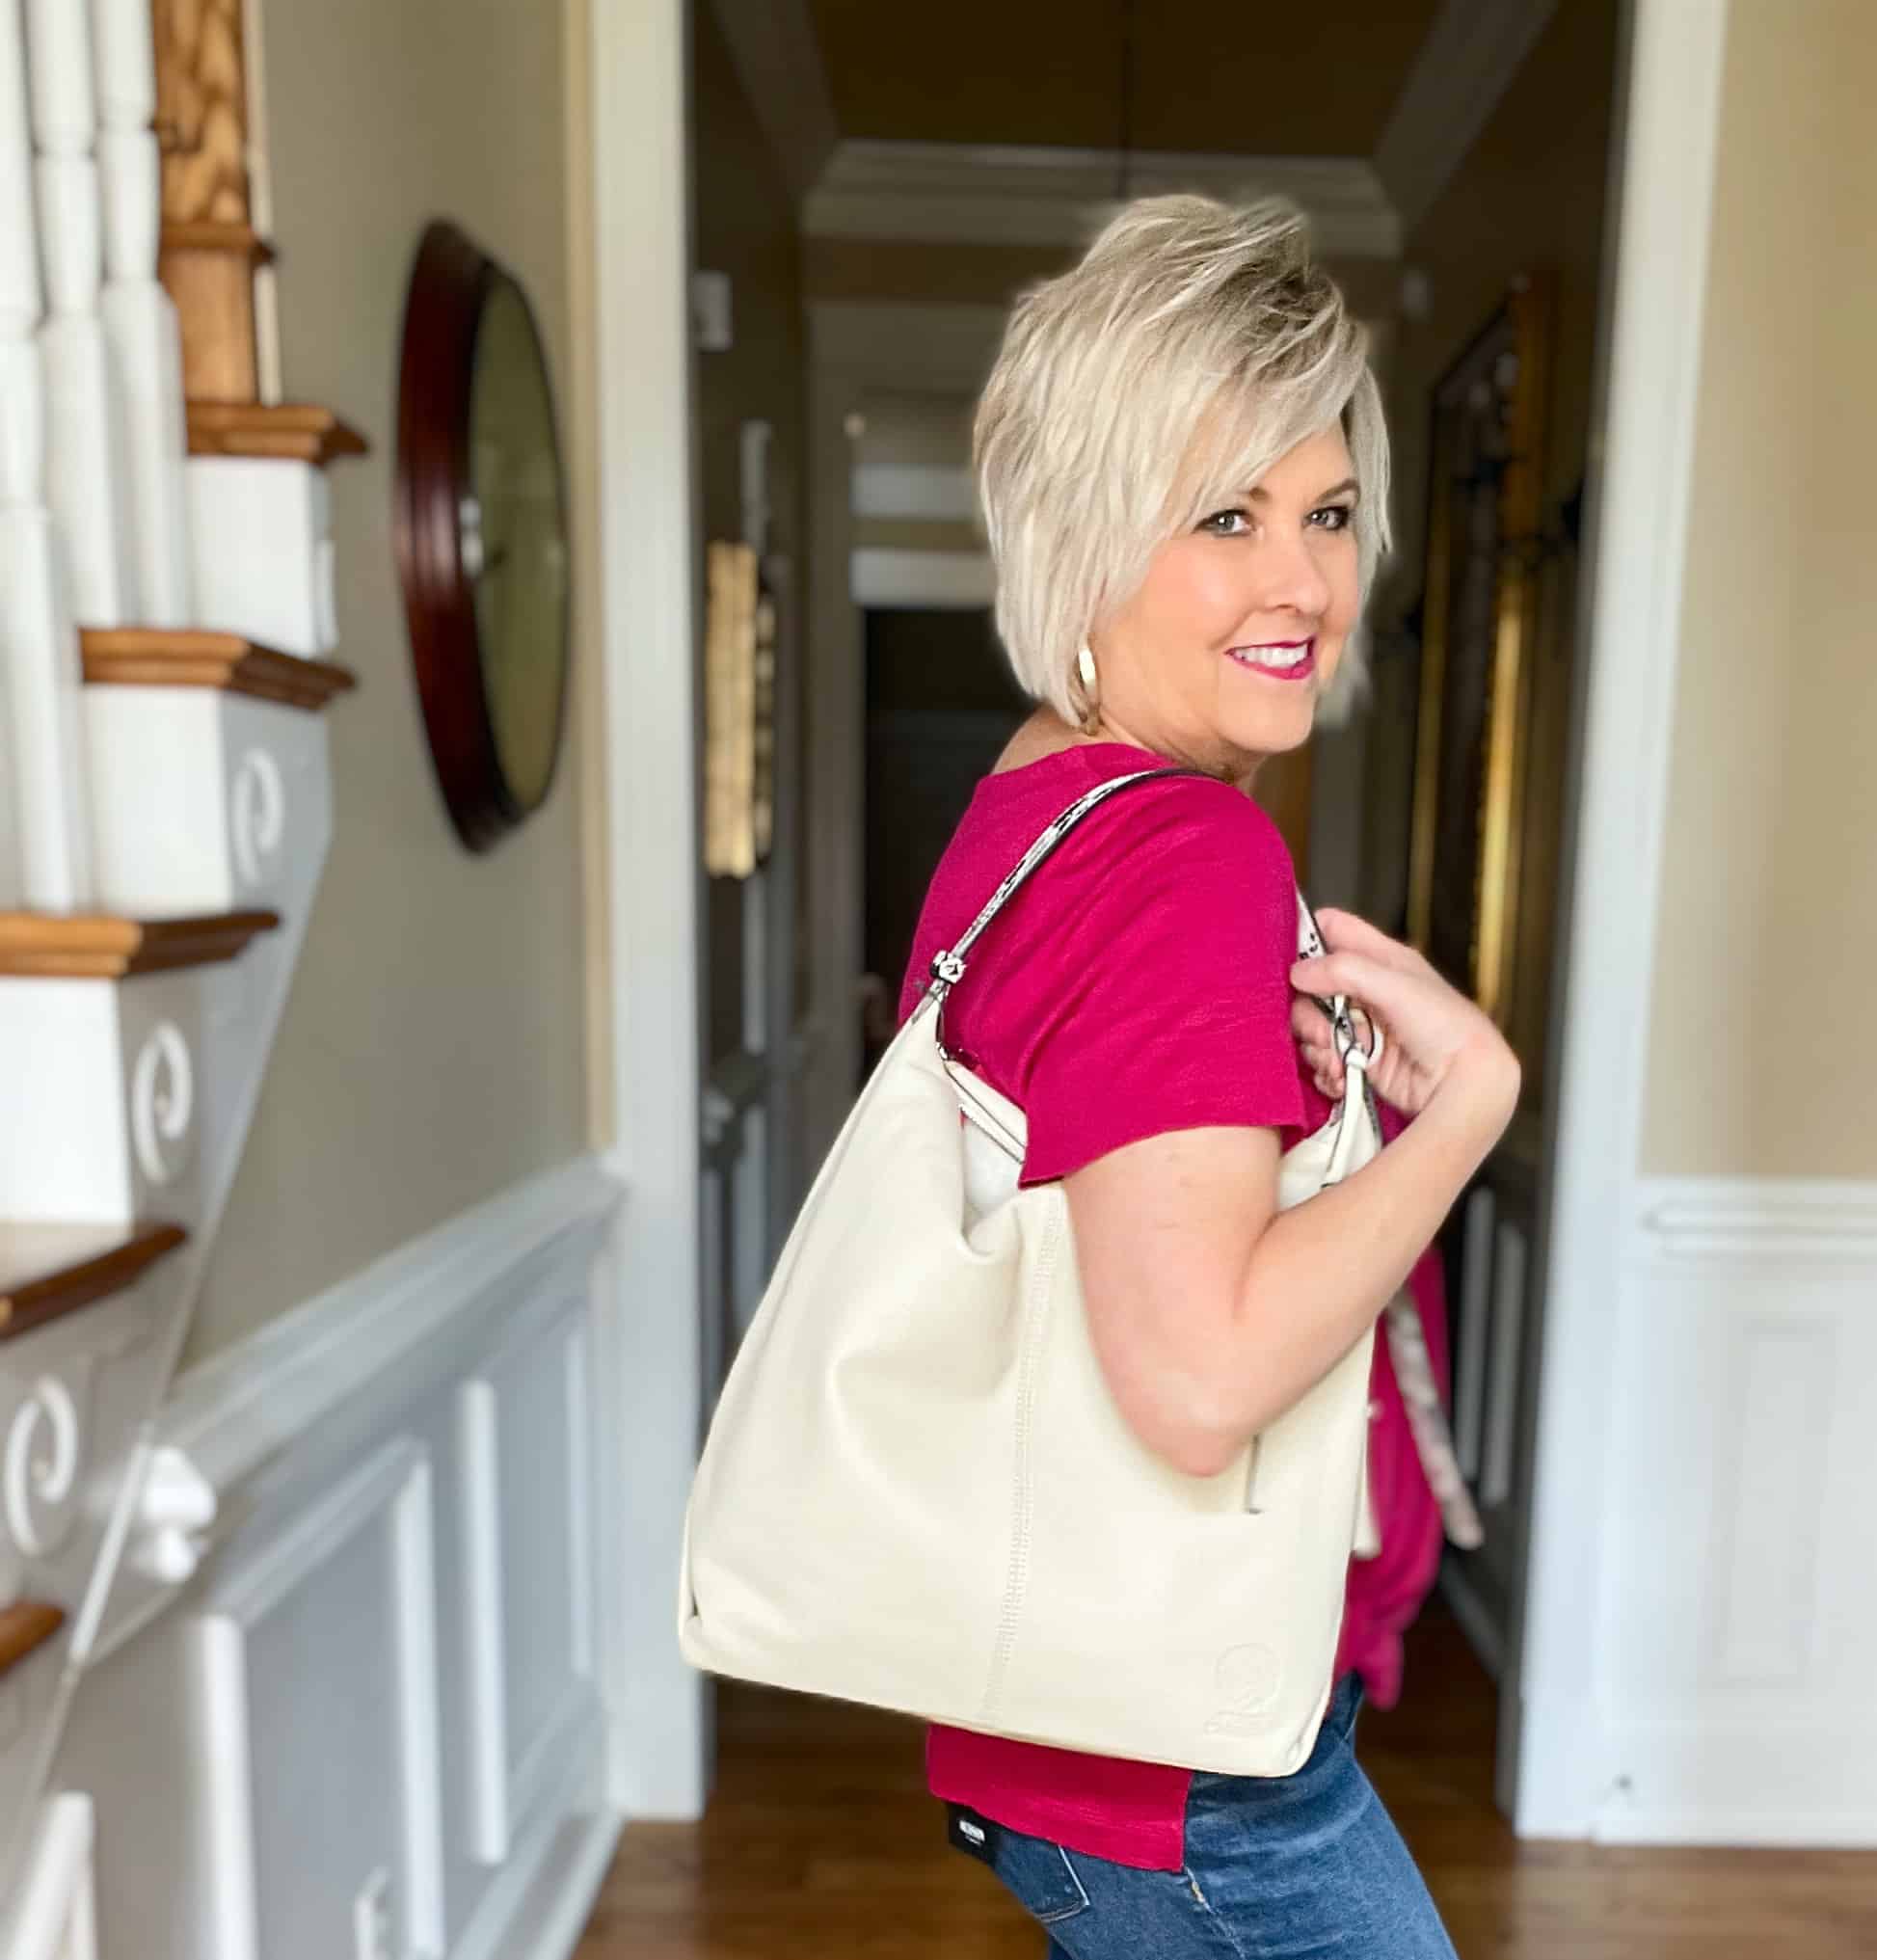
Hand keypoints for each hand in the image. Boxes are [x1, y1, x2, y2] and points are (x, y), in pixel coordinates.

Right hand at [1289, 908, 1519, 1129]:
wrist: (1465, 1084)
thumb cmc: (1445, 1026)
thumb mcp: (1395, 986)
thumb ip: (1344, 971)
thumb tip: (1297, 972)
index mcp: (1380, 960)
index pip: (1333, 929)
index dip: (1306, 936)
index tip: (1287, 960)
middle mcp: (1367, 991)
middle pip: (1310, 988)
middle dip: (1307, 1012)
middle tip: (1321, 1032)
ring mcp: (1361, 1028)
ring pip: (1312, 1028)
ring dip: (1316, 1047)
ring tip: (1336, 1061)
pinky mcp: (1358, 1062)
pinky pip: (1322, 1060)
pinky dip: (1325, 1071)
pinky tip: (1341, 1077)